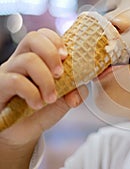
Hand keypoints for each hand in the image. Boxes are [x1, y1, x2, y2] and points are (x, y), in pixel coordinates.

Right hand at [0, 28, 87, 167]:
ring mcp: (7, 72)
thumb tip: (82, 86)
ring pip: (27, 60)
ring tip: (51, 97)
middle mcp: (20, 60)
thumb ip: (76, 90)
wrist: (22, 133)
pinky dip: (32, 93)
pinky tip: (37, 104)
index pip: (43, 35)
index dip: (56, 41)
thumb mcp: (64, 99)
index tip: (66, 56)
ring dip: (46, 80)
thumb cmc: (42, 110)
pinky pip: (15, 81)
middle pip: (33, 38)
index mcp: (36, 58)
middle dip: (52, 54)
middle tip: (60, 74)